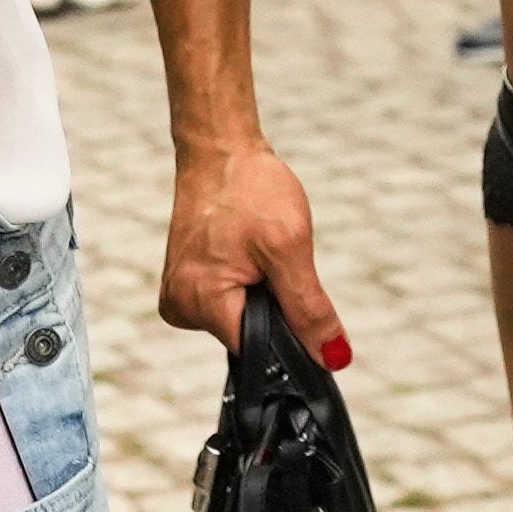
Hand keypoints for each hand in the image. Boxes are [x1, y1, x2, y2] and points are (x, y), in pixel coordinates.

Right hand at [158, 142, 348, 367]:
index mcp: (199, 303)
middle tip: (274, 262)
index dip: (290, 339)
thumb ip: (309, 310)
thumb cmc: (251, 189)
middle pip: (248, 338)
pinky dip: (247, 286)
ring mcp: (179, 296)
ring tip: (257, 252)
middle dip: (275, 310)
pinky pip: (228, 304)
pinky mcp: (185, 285)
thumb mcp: (290, 249)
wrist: (221, 153)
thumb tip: (333, 359)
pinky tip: (246, 254)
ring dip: (261, 296)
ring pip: (240, 321)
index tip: (302, 304)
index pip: (257, 352)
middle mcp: (181, 307)